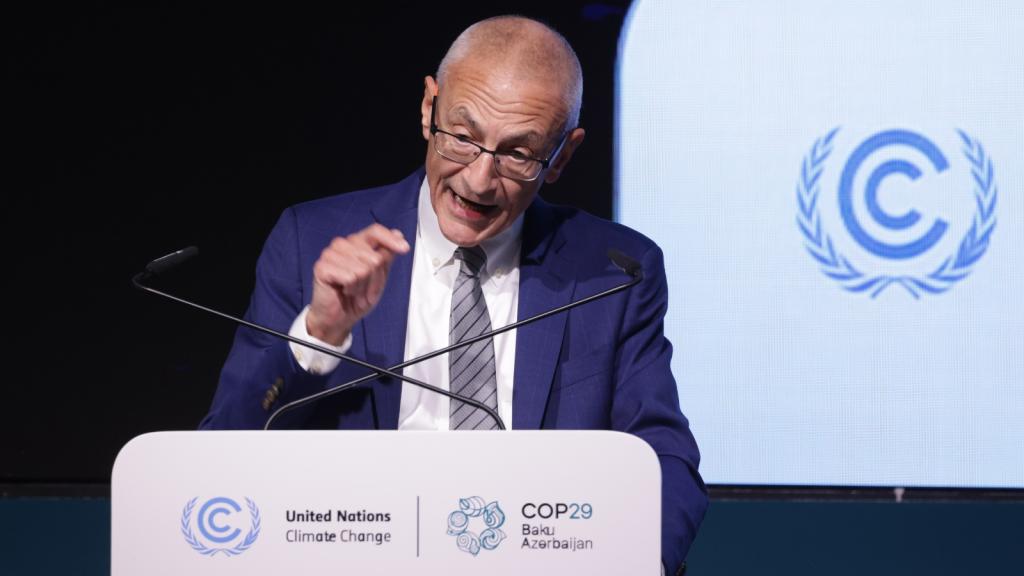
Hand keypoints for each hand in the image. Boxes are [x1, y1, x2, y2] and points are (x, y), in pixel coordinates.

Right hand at [306, 223, 409, 344]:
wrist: (338, 318)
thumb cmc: (356, 298)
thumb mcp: (379, 277)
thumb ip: (386, 256)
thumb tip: (398, 234)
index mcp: (356, 243)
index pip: (375, 231)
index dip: (390, 239)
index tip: (405, 249)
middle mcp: (342, 244)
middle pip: (374, 257)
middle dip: (375, 280)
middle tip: (364, 290)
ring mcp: (330, 254)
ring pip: (363, 269)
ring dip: (363, 287)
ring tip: (353, 291)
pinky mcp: (322, 267)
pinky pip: (351, 277)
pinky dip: (352, 289)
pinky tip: (344, 291)